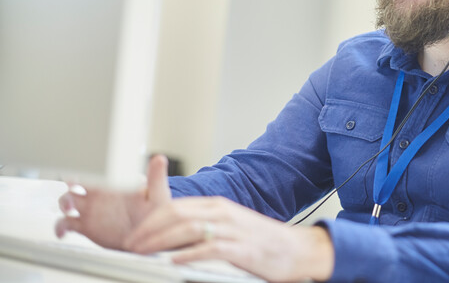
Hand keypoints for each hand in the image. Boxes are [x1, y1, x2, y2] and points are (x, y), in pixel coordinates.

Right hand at [54, 155, 171, 249]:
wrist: (148, 237)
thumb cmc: (155, 214)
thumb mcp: (157, 194)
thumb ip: (156, 178)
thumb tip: (159, 159)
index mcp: (114, 184)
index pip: (97, 170)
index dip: (88, 167)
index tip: (87, 168)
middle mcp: (100, 195)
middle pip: (76, 182)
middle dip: (70, 180)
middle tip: (72, 185)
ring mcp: (91, 210)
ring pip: (67, 200)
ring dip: (64, 202)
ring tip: (69, 208)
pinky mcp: (86, 226)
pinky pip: (66, 224)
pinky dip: (59, 227)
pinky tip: (63, 232)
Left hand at [124, 196, 333, 282]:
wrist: (298, 249)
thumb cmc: (263, 242)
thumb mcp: (231, 228)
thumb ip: (206, 229)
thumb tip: (175, 240)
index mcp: (218, 207)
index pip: (176, 206)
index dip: (150, 220)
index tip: (134, 235)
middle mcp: (223, 213)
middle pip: (176, 214)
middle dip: (148, 230)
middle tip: (130, 245)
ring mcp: (232, 229)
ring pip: (187, 229)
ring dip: (160, 242)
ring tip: (143, 253)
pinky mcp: (241, 248)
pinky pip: (209, 248)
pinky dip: (188, 254)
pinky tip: (173, 262)